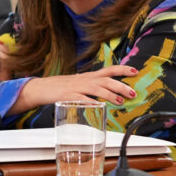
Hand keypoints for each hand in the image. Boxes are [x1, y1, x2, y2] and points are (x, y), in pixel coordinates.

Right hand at [9, 64, 138, 114]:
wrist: (40, 88)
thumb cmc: (62, 88)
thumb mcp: (81, 84)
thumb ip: (94, 88)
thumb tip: (111, 95)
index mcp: (89, 76)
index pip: (109, 70)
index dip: (123, 69)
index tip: (135, 71)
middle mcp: (85, 79)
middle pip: (106, 80)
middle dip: (121, 86)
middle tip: (132, 93)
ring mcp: (76, 87)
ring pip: (96, 88)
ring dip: (109, 94)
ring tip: (120, 101)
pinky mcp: (67, 96)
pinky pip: (80, 98)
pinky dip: (90, 102)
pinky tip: (98, 106)